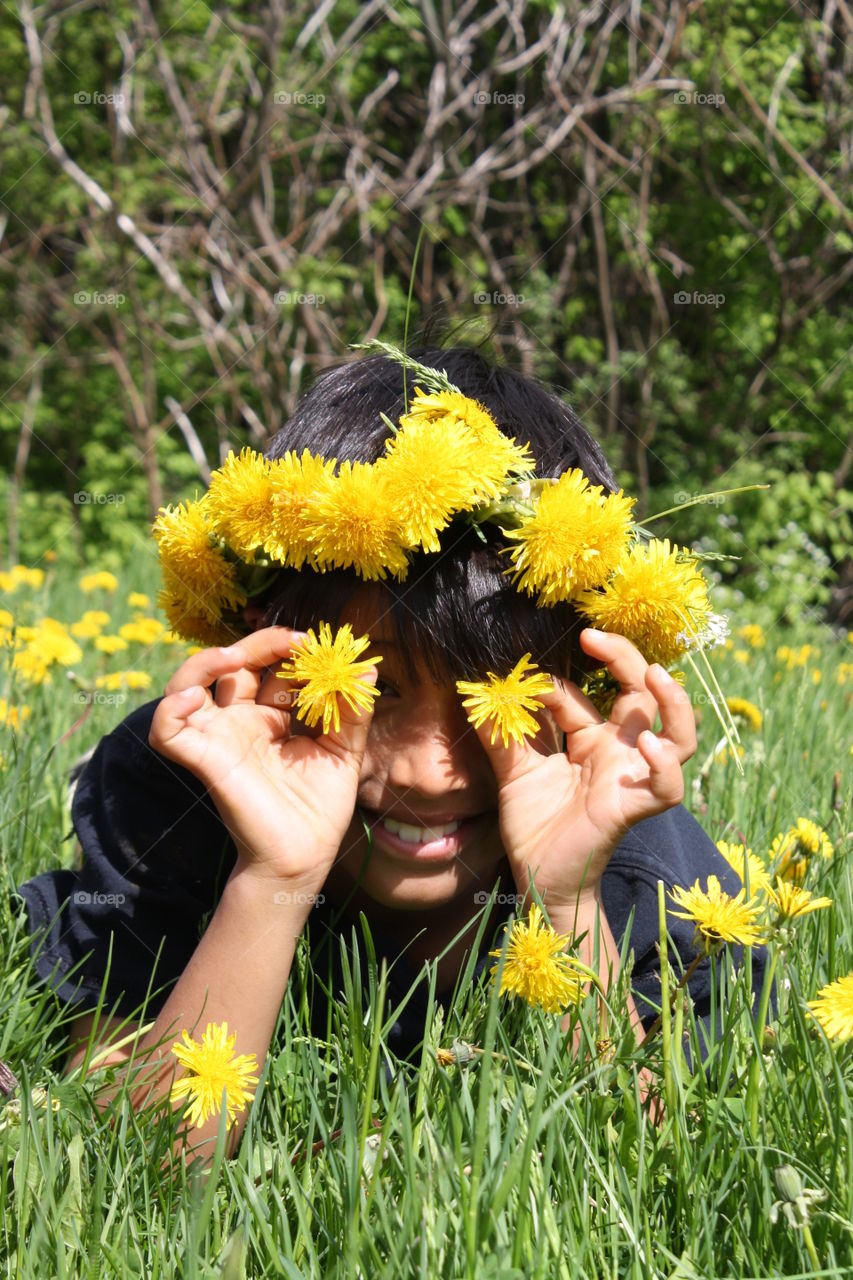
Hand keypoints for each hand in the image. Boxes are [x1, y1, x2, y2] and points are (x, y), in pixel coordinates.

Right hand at [148, 626, 378, 893]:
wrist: (303, 857)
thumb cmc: (320, 808)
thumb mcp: (345, 752)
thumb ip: (354, 712)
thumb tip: (368, 670)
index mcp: (272, 716)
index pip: (273, 666)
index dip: (292, 650)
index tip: (318, 646)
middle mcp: (241, 721)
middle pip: (233, 663)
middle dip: (260, 643)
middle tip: (294, 643)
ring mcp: (219, 738)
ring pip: (187, 683)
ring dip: (203, 662)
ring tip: (230, 657)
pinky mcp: (204, 760)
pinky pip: (167, 731)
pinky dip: (168, 710)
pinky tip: (190, 698)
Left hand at [468, 628, 696, 912]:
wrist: (539, 880)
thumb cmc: (534, 826)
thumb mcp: (512, 772)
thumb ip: (502, 735)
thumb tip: (477, 693)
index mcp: (591, 739)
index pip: (582, 693)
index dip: (551, 682)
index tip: (519, 682)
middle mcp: (618, 752)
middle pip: (643, 693)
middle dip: (625, 657)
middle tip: (593, 635)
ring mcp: (631, 777)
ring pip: (679, 734)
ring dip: (674, 702)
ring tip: (655, 675)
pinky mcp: (632, 807)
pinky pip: (667, 786)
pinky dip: (663, 763)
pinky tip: (643, 745)